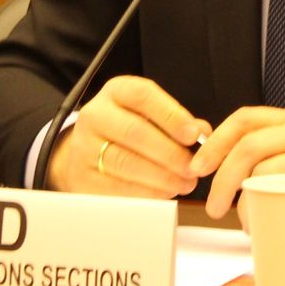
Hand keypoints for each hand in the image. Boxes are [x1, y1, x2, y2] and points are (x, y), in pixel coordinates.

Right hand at [47, 75, 208, 198]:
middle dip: (169, 152)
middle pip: (134, 132)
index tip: (194, 135)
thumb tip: (203, 132)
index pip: (143, 96)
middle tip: (192, 168)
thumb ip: (178, 121)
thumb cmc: (128, 131)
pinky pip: (115, 188)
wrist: (87, 153)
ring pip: (124, 162)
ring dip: (161, 177)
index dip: (171, 115)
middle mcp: (95, 115)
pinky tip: (163, 194)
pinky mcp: (81, 177)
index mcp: (116, 92)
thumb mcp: (150, 115)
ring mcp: (84, 146)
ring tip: (184, 183)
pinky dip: (144, 193)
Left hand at [191, 106, 284, 222]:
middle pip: (248, 144)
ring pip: (264, 166)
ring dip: (245, 198)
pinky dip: (269, 203)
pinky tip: (269, 219)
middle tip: (213, 206)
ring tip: (244, 221)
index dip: (216, 141)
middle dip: (222, 177)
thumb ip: (276, 160)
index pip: (245, 119)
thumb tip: (229, 184)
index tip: (198, 167)